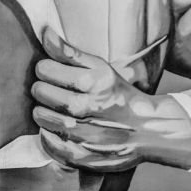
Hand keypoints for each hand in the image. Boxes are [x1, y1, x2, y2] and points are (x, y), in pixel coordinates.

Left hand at [30, 30, 190, 170]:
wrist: (149, 130)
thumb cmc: (120, 95)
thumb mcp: (101, 68)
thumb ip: (70, 52)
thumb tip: (44, 33)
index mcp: (95, 82)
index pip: (47, 70)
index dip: (43, 69)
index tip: (48, 71)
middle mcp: (90, 109)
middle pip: (43, 94)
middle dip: (41, 89)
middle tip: (47, 90)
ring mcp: (85, 135)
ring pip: (43, 119)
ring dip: (42, 112)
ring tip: (51, 109)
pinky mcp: (82, 157)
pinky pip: (50, 144)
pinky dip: (47, 136)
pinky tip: (56, 129)